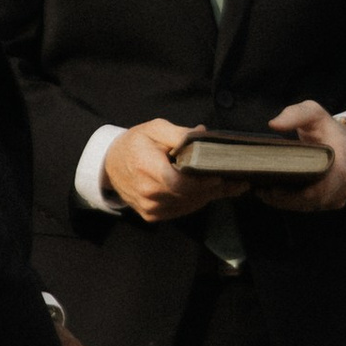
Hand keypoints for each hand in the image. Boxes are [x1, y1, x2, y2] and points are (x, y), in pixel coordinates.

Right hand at [102, 119, 222, 220]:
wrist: (109, 165)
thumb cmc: (134, 144)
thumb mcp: (155, 129)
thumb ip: (179, 134)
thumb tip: (203, 134)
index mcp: (148, 169)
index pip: (181, 183)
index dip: (203, 181)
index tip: (221, 174)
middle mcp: (149, 194)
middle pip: (190, 195)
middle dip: (213, 187)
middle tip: (235, 178)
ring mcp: (150, 208)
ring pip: (189, 205)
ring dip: (208, 195)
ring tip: (230, 184)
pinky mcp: (153, 216)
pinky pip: (182, 210)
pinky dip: (196, 200)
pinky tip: (209, 190)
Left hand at [253, 98, 345, 211]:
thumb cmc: (326, 127)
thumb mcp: (312, 113)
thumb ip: (295, 114)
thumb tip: (274, 125)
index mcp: (343, 161)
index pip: (321, 187)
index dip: (296, 193)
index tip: (273, 188)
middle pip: (313, 200)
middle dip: (286, 200)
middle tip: (262, 192)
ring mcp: (342, 193)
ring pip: (312, 206)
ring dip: (288, 204)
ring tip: (265, 194)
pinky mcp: (335, 200)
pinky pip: (315, 207)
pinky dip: (296, 204)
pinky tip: (279, 197)